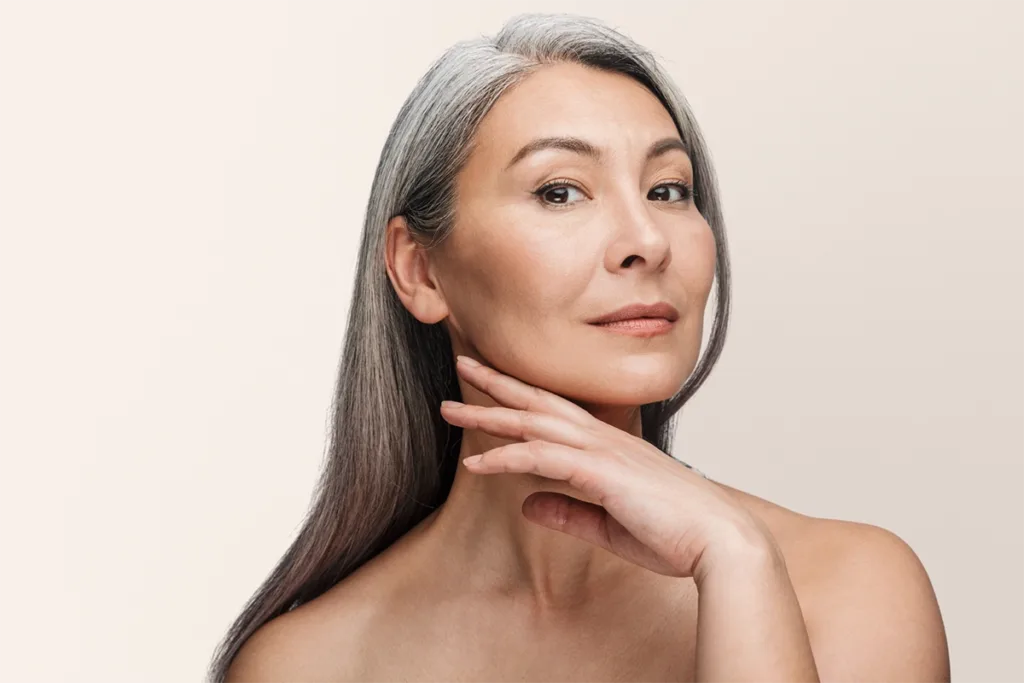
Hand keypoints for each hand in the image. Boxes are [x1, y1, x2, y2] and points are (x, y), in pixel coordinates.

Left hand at [440, 355, 779, 583]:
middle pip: (540, 402)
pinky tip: (477, 462)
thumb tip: (528, 504)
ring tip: (449, 410)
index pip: (557, 412)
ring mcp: (602, 452)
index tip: (493, 387)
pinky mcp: (600, 472)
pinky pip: (541, 458)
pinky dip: (506, 457)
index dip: (523, 396)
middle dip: (498, 385)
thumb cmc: (675, 534)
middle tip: (462, 364)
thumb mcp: (609, 526)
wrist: (719, 541)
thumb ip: (568, 512)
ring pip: (534, 423)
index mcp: (611, 448)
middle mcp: (604, 440)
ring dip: (489, 414)